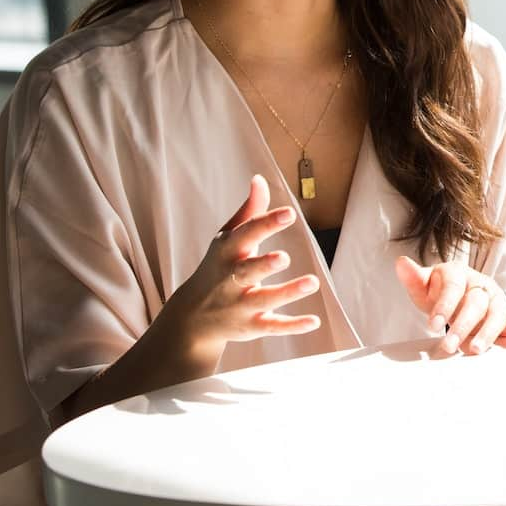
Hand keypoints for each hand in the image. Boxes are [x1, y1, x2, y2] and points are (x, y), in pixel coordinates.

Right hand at [156, 174, 320, 360]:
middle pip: (248, 271)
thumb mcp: (227, 238)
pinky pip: (272, 327)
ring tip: (312, 282)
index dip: (266, 223)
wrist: (191, 317)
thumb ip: (249, 211)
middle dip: (264, 264)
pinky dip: (292, 325)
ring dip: (287, 292)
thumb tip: (260, 179)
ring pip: (264, 299)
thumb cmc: (217, 267)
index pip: (246, 235)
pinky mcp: (250, 326)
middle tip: (284, 257)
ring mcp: (240, 305)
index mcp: (227, 252)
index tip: (289, 213)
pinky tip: (314, 321)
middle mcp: (231, 279)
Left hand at [395, 256, 505, 356]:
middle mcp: (481, 283)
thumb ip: (414, 279)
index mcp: (458, 273)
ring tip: (475, 350)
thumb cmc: (441, 292)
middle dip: (463, 326)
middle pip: (476, 302)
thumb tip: (401, 263)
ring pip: (497, 312)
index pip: (453, 286)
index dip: (444, 306)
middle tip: (449, 346)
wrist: (460, 295)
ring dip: (488, 332)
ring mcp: (496, 297)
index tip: (432, 325)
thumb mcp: (424, 287)